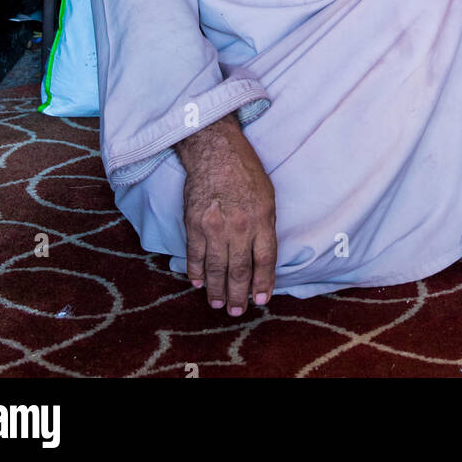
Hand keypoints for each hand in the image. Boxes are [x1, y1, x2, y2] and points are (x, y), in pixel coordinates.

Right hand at [175, 113, 276, 315]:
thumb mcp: (267, 196)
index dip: (263, 283)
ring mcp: (214, 226)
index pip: (265, 261)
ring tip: (219, 303)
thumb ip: (264, 227)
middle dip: (239, 295)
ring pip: (216, 268)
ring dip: (217, 290)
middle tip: (237, 311)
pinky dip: (195, 272)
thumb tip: (261, 258)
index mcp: (261, 219)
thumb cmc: (245, 171)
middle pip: (240, 270)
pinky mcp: (193, 223)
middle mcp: (239, 226)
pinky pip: (195, 255)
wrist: (215, 150)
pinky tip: (198, 282)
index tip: (260, 299)